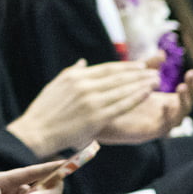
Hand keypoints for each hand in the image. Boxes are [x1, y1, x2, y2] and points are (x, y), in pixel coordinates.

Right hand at [6, 59, 158, 156]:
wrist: (37, 131)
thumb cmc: (45, 111)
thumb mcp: (55, 85)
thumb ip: (72, 72)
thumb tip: (83, 62)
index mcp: (75, 77)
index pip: (107, 69)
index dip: (125, 67)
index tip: (140, 65)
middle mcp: (85, 86)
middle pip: (118, 77)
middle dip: (138, 73)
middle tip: (154, 71)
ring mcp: (92, 101)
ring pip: (122, 89)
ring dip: (141, 83)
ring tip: (155, 80)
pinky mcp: (96, 117)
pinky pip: (121, 105)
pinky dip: (136, 97)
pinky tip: (147, 93)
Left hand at [97, 70, 192, 144]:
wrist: (96, 114)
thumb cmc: (116, 96)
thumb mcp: (135, 78)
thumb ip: (149, 67)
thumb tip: (162, 53)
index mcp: (163, 101)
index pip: (185, 95)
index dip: (192, 85)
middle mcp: (164, 114)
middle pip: (187, 105)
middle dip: (192, 91)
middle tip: (192, 77)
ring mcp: (157, 124)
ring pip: (179, 117)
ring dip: (183, 102)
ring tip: (181, 87)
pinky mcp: (148, 132)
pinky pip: (164, 127)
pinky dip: (167, 116)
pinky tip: (166, 103)